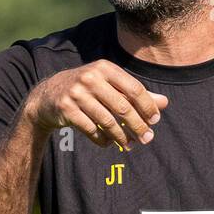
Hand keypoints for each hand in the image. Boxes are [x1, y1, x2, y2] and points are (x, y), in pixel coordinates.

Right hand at [24, 60, 166, 148]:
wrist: (48, 95)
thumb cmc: (88, 89)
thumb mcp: (111, 85)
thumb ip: (136, 94)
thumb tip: (165, 102)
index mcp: (105, 68)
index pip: (134, 89)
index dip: (147, 106)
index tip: (155, 121)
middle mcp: (91, 77)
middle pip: (123, 107)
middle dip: (138, 125)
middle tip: (147, 138)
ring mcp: (77, 93)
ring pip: (107, 121)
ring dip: (122, 136)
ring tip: (130, 145)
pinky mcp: (66, 109)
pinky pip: (92, 129)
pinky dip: (103, 139)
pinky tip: (109, 143)